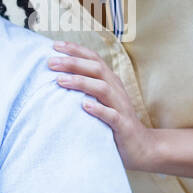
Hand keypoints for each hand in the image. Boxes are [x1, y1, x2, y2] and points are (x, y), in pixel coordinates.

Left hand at [47, 41, 159, 171]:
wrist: (142, 147)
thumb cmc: (114, 122)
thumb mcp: (101, 101)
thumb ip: (86, 88)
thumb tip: (57, 76)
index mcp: (111, 81)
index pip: (94, 59)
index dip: (76, 50)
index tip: (54, 45)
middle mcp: (116, 90)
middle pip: (96, 69)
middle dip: (73, 63)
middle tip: (50, 62)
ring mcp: (121, 107)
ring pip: (102, 88)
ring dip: (81, 82)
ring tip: (60, 80)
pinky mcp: (124, 126)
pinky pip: (112, 115)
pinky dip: (98, 109)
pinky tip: (84, 106)